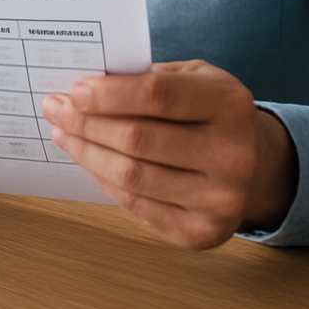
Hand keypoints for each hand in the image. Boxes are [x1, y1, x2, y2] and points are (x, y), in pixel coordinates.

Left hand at [39, 60, 298, 248]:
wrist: (254, 162)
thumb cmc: (206, 110)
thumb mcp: (191, 77)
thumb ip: (144, 76)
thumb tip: (83, 88)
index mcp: (229, 103)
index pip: (157, 95)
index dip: (109, 94)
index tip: (73, 91)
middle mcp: (233, 154)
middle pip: (138, 138)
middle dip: (85, 122)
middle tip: (54, 108)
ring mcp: (221, 198)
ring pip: (131, 175)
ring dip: (86, 152)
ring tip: (62, 133)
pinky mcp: (202, 231)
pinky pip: (135, 204)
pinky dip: (102, 178)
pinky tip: (87, 158)